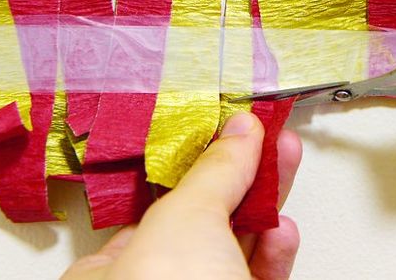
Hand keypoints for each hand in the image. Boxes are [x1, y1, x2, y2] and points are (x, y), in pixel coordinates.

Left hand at [62, 112, 301, 278]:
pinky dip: (275, 253)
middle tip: (271, 141)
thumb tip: (240, 129)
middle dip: (244, 177)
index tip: (232, 137)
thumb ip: (216, 170)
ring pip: (237, 250)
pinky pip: (258, 277)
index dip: (198, 169)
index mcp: (108, 274)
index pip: (157, 209)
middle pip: (205, 223)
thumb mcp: (185, 220)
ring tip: (286, 161)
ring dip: (266, 207)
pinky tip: (284, 232)